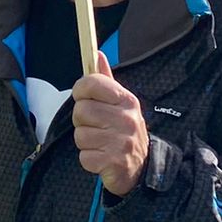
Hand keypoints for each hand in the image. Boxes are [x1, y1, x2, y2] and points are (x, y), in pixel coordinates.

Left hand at [71, 51, 148, 197]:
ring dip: (85, 141)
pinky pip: (84, 156)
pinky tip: (102, 157)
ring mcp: (121, 142)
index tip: (83, 96)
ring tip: (100, 142)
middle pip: (81, 110)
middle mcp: (126, 119)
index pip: (92, 83)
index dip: (81, 89)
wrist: (141, 167)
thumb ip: (106, 81)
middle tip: (95, 126)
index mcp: (126, 100)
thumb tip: (97, 54)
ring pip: (80, 135)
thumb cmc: (124, 131)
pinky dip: (89, 159)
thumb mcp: (120, 104)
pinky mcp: (113, 162)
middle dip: (82, 121)